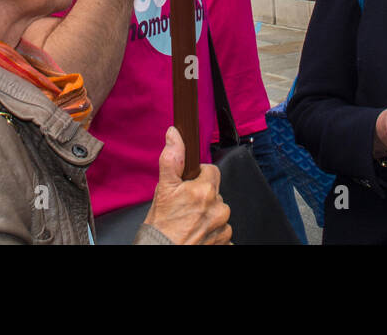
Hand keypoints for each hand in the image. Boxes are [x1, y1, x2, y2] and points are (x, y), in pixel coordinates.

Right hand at [144, 126, 231, 244]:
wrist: (161, 251)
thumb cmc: (161, 226)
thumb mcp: (163, 188)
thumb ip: (172, 158)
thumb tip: (174, 134)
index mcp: (205, 190)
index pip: (212, 171)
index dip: (199, 178)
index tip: (188, 187)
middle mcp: (219, 208)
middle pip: (215, 193)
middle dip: (203, 197)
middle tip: (185, 208)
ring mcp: (223, 227)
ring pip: (219, 213)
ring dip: (208, 216)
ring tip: (190, 223)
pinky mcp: (225, 242)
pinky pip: (222, 232)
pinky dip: (212, 232)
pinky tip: (198, 234)